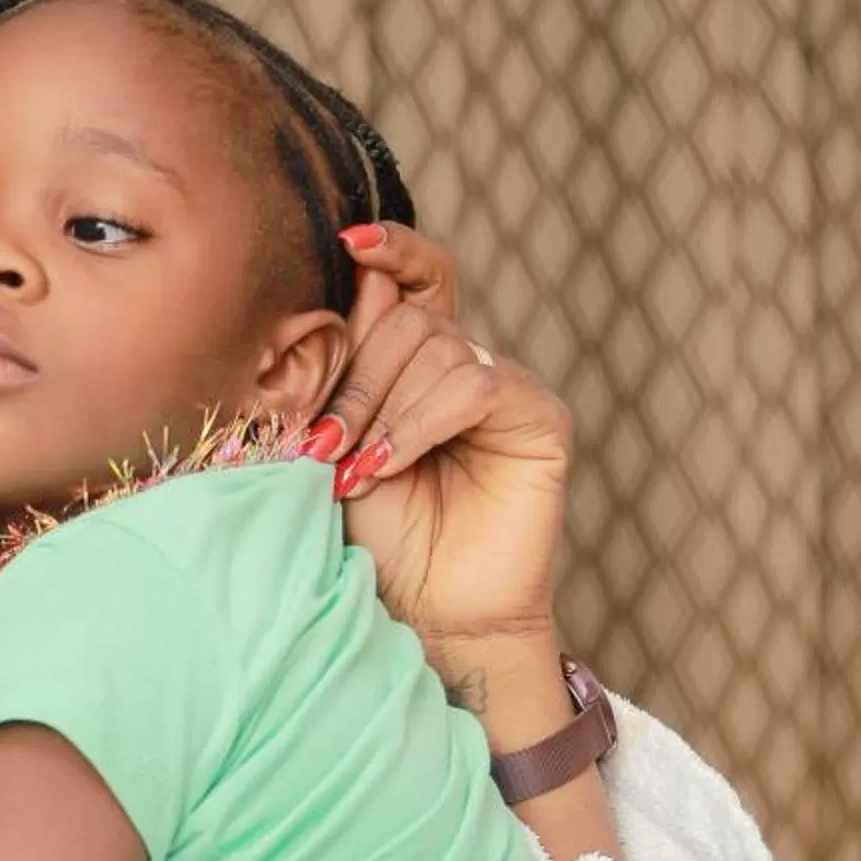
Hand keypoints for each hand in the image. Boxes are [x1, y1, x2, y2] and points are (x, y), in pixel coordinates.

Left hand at [307, 222, 568, 676]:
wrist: (423, 615)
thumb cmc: (376, 540)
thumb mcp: (340, 444)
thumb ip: (349, 368)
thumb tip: (358, 278)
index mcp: (420, 364)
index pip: (419, 279)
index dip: (392, 250)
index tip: (349, 244)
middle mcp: (468, 368)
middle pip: (413, 323)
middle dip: (357, 380)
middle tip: (320, 447)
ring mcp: (508, 391)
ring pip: (441, 352)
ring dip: (381, 411)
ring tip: (351, 472)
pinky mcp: (539, 420)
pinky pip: (474, 386)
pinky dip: (419, 424)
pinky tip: (384, 466)